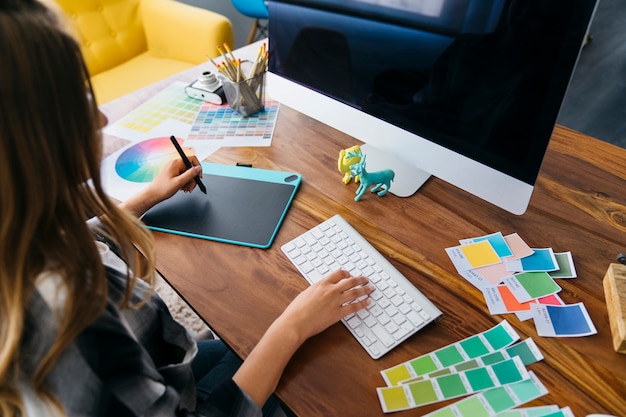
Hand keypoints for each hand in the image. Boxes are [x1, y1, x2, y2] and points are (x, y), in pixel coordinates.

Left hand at [146, 157, 202, 197]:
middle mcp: (175, 164)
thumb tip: (198, 168)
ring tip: (186, 189)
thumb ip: (190, 174)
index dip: (198, 168)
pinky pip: (183, 176)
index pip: (192, 159)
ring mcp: (173, 169)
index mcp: (176, 163)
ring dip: (189, 182)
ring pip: (187, 173)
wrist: (153, 194)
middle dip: (193, 178)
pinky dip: (185, 182)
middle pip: (190, 168)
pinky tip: (183, 188)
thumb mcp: (179, 182)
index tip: (199, 176)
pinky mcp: (173, 173)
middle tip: (191, 187)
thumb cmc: (162, 188)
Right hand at [232, 269, 373, 406]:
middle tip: (365, 279)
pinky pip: (354, 307)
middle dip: (360, 279)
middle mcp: (330, 290)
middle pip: (350, 281)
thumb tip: (321, 290)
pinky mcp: (338, 313)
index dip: (346, 274)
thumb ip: (317, 290)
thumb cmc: (296, 310)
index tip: (350, 275)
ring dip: (364, 290)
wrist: (296, 322)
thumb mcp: (306, 293)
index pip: (338, 273)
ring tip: (370, 289)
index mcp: (322, 283)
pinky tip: (367, 302)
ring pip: (355, 292)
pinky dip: (362, 304)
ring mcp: (335, 301)